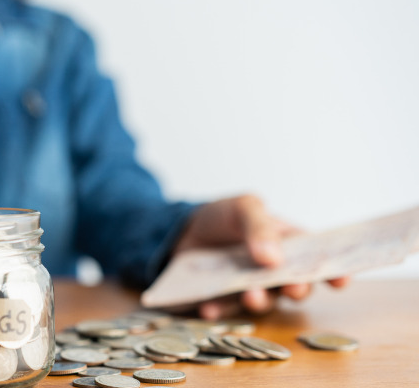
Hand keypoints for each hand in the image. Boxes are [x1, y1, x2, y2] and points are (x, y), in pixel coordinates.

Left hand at [176, 195, 349, 319]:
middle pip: (295, 286)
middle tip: (292, 288)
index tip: (341, 281)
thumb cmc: (220, 217)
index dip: (333, 271)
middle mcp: (273, 271)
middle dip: (297, 289)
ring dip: (260, 302)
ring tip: (249, 295)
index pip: (317, 258)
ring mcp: (249, 288)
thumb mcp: (241, 208)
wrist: (179, 232)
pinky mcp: (224, 301)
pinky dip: (219, 310)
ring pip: (264, 302)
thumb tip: (274, 259)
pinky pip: (225, 310)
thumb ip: (259, 226)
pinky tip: (208, 306)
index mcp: (287, 244)